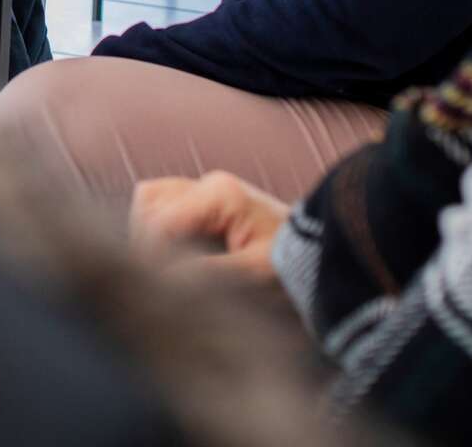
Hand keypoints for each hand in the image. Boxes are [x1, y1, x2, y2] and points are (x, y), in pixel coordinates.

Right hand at [129, 171, 290, 282]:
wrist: (326, 254)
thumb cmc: (297, 264)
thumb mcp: (255, 274)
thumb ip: (207, 274)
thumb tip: (164, 282)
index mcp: (219, 194)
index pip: (160, 220)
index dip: (150, 255)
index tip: (155, 287)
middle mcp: (208, 183)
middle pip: (148, 203)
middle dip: (145, 240)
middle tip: (158, 278)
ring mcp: (206, 189)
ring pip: (151, 199)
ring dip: (149, 232)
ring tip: (163, 267)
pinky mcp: (207, 200)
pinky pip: (164, 205)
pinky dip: (160, 228)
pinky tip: (173, 256)